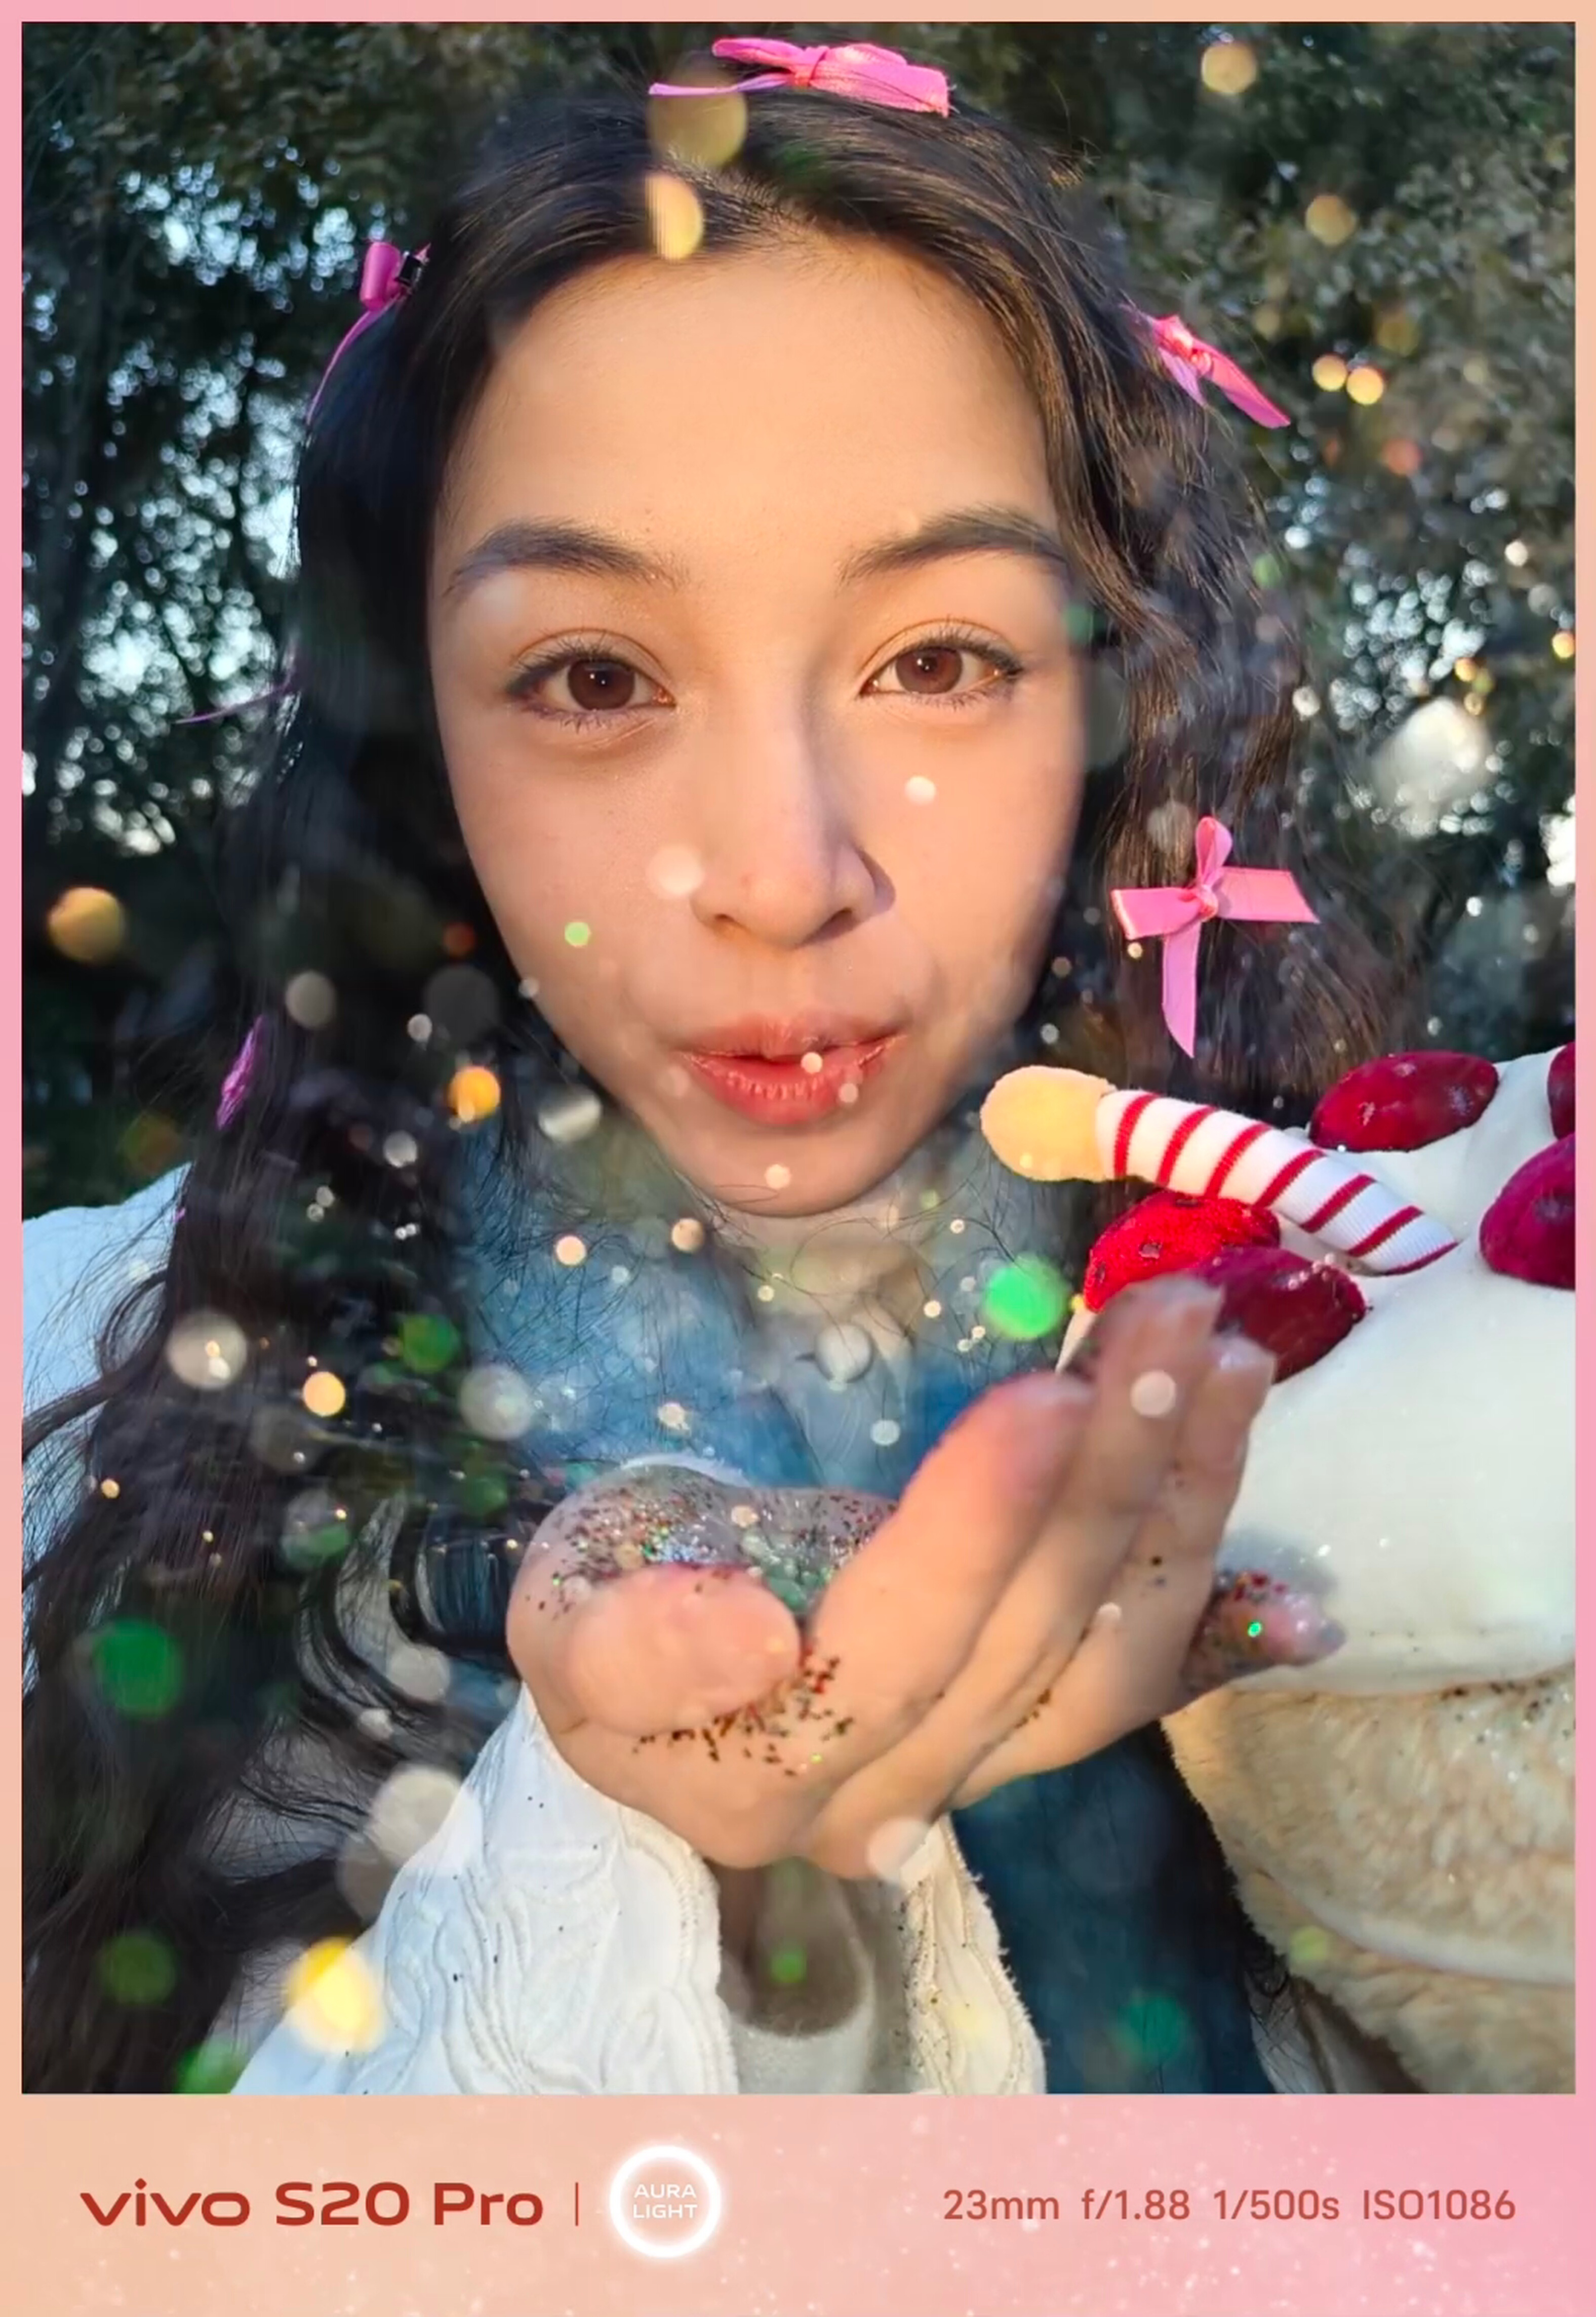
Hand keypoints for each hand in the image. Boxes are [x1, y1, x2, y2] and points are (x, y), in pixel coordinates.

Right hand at [505, 1277, 1333, 1875]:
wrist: (649, 1677)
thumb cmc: (604, 1611)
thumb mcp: (564, 1612)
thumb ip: (631, 1645)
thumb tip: (758, 1641)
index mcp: (765, 1772)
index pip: (893, 1650)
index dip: (980, 1531)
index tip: (1052, 1396)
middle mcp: (889, 1798)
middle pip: (1027, 1643)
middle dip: (1115, 1468)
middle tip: (1171, 1314)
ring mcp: (972, 1771)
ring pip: (1106, 1662)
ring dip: (1183, 1507)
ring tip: (1226, 1357)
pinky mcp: (1021, 1733)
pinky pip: (1131, 1686)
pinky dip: (1218, 1622)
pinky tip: (1300, 1581)